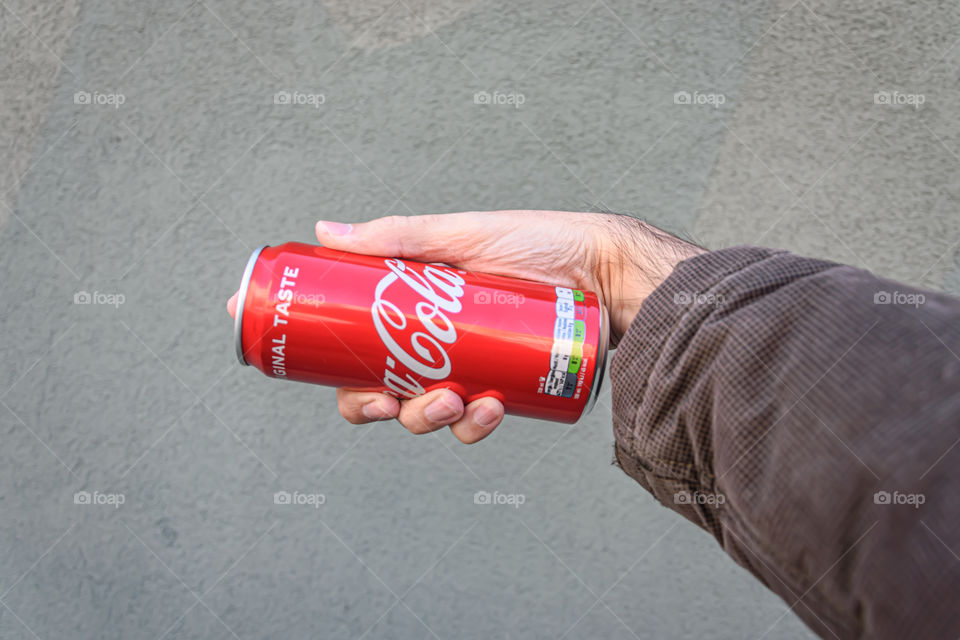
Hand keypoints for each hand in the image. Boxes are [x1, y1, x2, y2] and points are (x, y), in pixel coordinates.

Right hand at [311, 211, 701, 442]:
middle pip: (389, 396)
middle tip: (395, 401)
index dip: (343, 378)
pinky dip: (478, 425)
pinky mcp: (509, 390)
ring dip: (432, 420)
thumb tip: (327, 232)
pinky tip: (492, 409)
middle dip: (387, 409)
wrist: (606, 267)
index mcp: (415, 313)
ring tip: (455, 402)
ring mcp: (474, 370)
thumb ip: (398, 236)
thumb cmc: (539, 243)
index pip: (363, 353)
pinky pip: (480, 423)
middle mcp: (438, 346)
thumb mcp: (462, 235)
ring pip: (433, 416)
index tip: (338, 383)